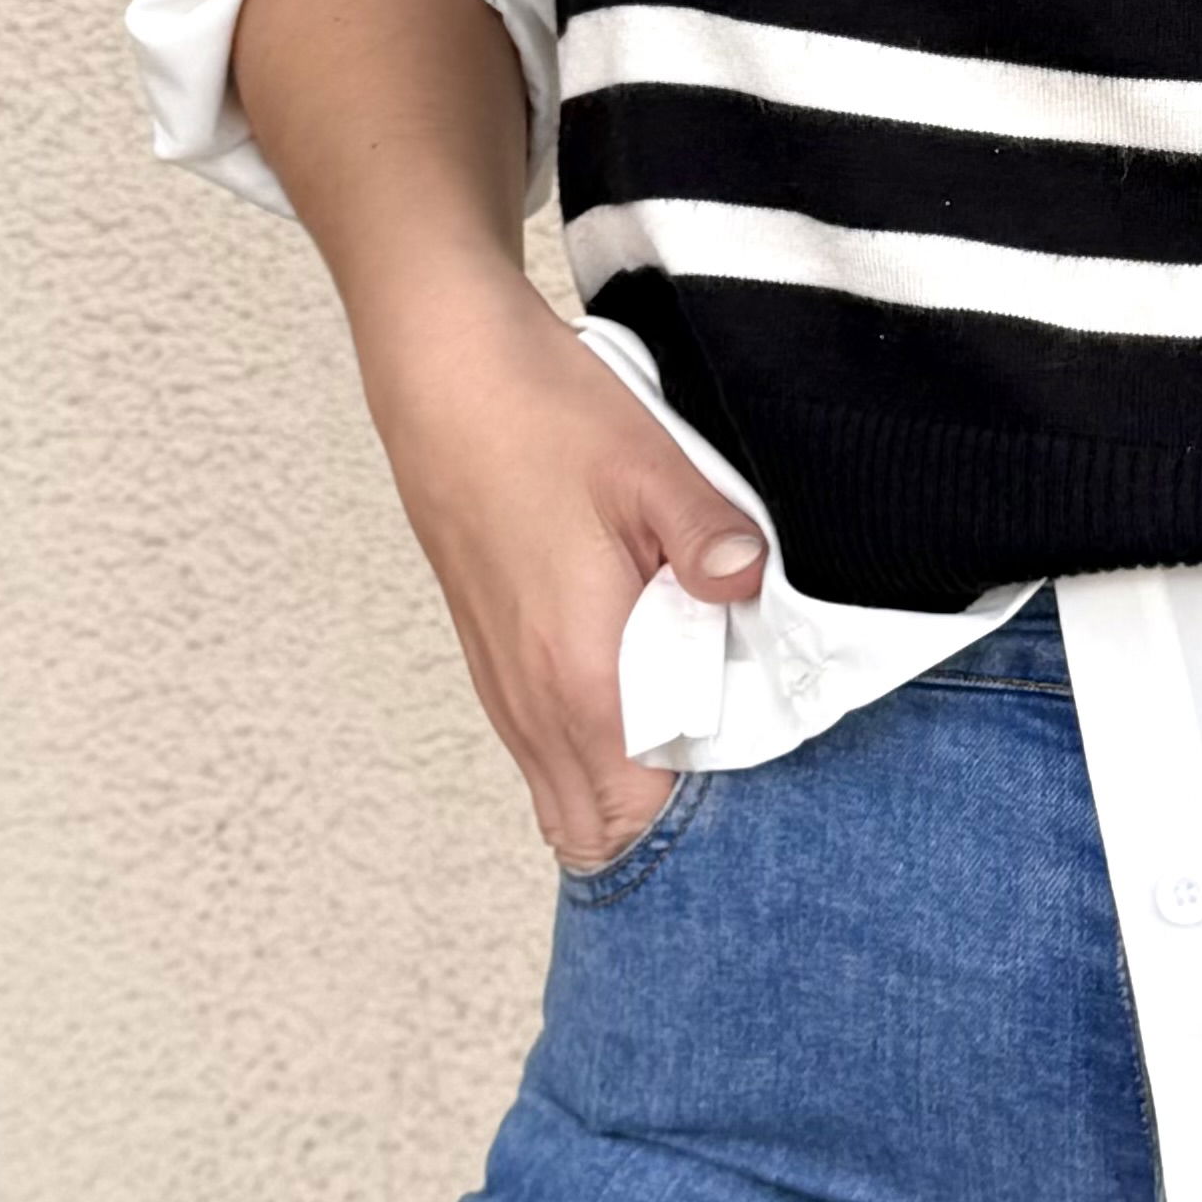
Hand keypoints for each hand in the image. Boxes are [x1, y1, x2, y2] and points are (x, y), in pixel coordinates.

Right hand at [353, 264, 768, 872]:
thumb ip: (711, 542)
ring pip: (563, 792)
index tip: (756, 781)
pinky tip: (640, 693)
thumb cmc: (540, 418)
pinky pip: (542, 746)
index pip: (641, 815)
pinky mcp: (491, 654)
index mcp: (583, 675)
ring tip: (697, 732)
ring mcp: (504, 682)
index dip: (702, 817)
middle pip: (598, 827)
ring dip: (626, 787)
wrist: (445, 374)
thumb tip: (756, 588)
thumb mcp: (652, 467)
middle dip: (664, 823)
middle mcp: (534, 701)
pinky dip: (592, 751)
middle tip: (734, 767)